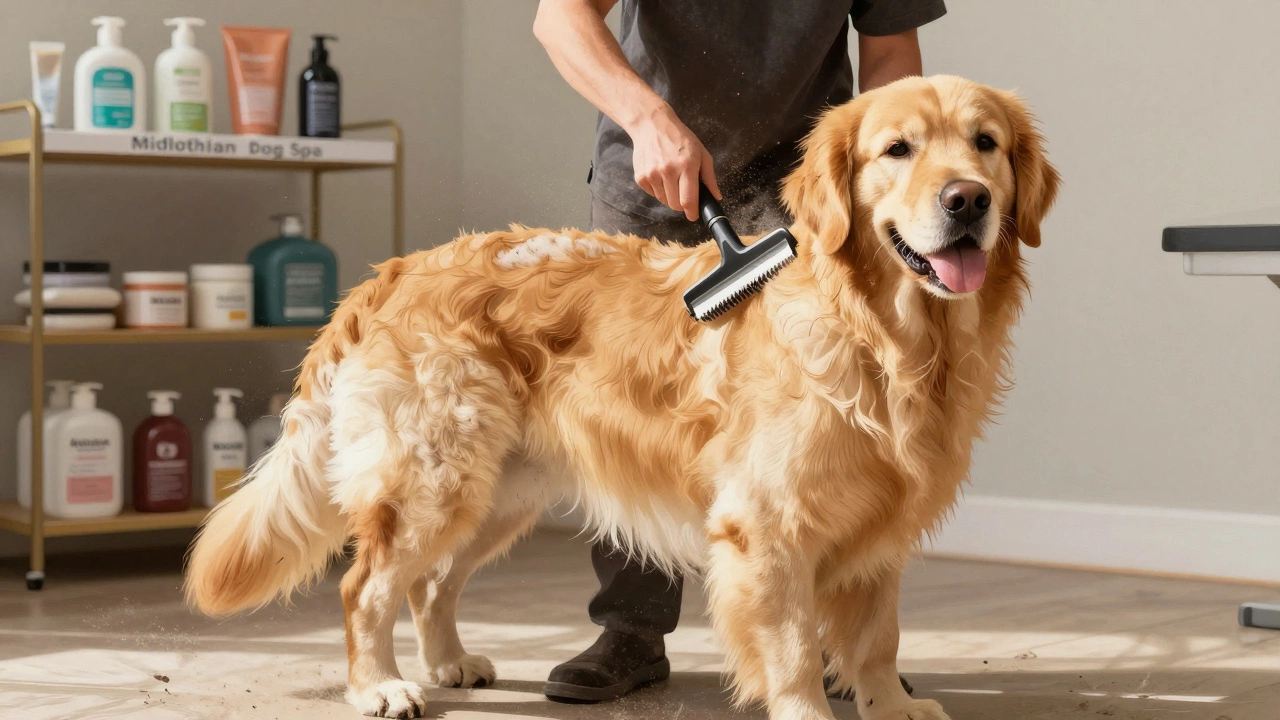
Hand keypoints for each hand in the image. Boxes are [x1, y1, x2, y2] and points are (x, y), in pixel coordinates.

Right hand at [629, 105, 719, 219]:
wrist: (651, 125)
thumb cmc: (680, 139)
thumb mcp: (701, 152)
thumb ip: (709, 177)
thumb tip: (716, 197)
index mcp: (686, 166)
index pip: (688, 199)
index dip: (692, 212)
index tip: (694, 215)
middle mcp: (667, 171)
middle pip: (675, 204)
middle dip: (682, 204)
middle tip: (684, 193)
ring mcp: (652, 175)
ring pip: (663, 201)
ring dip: (670, 196)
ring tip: (672, 179)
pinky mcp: (640, 177)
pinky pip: (653, 194)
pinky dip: (659, 190)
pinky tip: (660, 175)